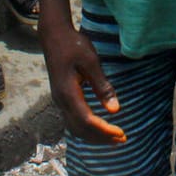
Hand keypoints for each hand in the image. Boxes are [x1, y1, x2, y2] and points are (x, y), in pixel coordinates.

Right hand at [42, 26, 126, 143]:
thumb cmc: (73, 45)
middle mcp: (61, 101)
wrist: (53, 36)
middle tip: (122, 140)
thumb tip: (115, 110)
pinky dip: (87, 129)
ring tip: (113, 138)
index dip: (104, 131)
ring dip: (94, 136)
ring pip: (75, 128)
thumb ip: (102, 86)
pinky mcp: (61, 98)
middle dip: (101, 138)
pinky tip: (99, 128)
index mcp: (68, 93)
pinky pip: (73, 121)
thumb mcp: (91, 62)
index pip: (87, 120)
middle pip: (80, 129)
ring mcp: (59, 101)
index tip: (121, 134)